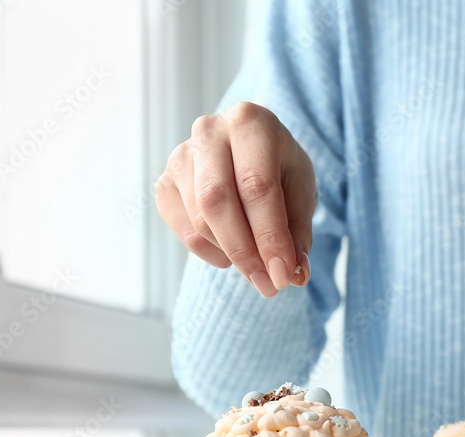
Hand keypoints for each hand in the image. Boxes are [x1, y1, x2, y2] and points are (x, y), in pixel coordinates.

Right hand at [156, 101, 315, 297]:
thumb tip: (294, 275)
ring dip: (230, 253)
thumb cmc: (279, 168)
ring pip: (199, 220)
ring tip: (258, 265)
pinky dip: (210, 251)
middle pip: (217, 201)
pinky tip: (230, 249)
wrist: (249, 149)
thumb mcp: (300, 191)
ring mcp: (180, 156)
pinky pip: (184, 229)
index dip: (270, 236)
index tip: (283, 276)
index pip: (257, 186)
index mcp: (251, 123)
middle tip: (268, 285)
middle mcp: (209, 131)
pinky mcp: (164, 182)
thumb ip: (297, 232)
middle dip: (245, 251)